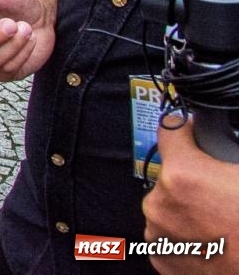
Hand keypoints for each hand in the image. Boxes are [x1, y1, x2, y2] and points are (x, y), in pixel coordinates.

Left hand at [143, 112, 238, 272]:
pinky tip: (211, 239)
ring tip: (219, 221)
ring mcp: (157, 234)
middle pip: (171, 175)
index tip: (190, 132)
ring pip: (168, 206)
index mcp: (182, 176)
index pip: (169, 131)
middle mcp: (160, 204)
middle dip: (193, 179)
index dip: (185, 129)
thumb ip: (230, 154)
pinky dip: (185, 235)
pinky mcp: (161, 258)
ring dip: (187, 208)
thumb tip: (230, 144)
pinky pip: (168, 235)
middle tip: (221, 193)